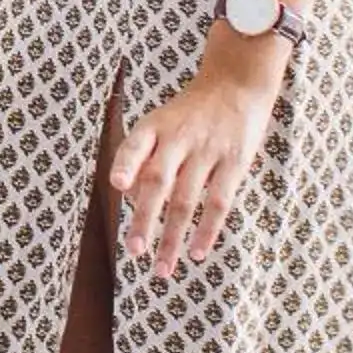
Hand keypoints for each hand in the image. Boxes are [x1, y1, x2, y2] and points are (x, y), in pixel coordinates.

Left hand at [110, 59, 283, 278]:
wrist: (235, 84)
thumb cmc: (189, 114)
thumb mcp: (161, 122)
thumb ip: (144, 156)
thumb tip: (129, 199)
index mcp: (155, 125)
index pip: (136, 144)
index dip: (126, 163)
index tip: (116, 185)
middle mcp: (179, 137)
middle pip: (158, 181)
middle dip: (144, 219)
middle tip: (133, 251)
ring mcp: (208, 150)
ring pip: (186, 200)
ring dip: (172, 237)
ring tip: (161, 268)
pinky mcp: (235, 162)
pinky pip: (219, 201)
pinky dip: (207, 229)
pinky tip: (196, 252)